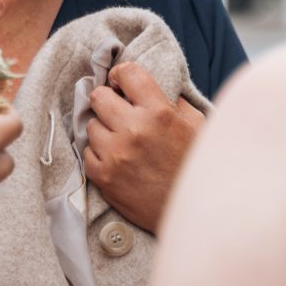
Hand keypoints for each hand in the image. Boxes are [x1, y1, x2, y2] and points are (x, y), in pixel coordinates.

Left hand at [84, 62, 205, 234]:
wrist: (196, 213)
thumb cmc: (197, 166)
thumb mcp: (196, 125)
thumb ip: (173, 101)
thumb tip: (148, 88)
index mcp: (159, 112)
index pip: (127, 73)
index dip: (121, 75)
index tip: (120, 83)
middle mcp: (134, 130)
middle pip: (98, 97)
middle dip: (107, 100)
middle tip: (117, 111)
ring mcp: (116, 155)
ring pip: (91, 126)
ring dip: (104, 130)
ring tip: (121, 140)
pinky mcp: (105, 179)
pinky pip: (87, 154)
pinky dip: (99, 155)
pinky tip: (116, 159)